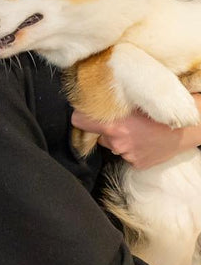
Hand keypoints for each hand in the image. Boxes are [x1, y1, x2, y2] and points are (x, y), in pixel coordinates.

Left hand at [72, 100, 200, 168]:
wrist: (183, 131)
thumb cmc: (158, 114)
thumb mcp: (133, 103)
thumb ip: (112, 105)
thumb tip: (92, 100)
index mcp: (113, 126)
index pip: (80, 121)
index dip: (81, 116)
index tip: (84, 114)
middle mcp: (117, 143)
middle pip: (98, 136)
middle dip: (105, 130)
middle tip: (121, 122)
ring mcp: (127, 156)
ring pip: (113, 145)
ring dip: (119, 140)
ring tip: (136, 131)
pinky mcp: (137, 164)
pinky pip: (127, 155)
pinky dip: (132, 149)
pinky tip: (144, 141)